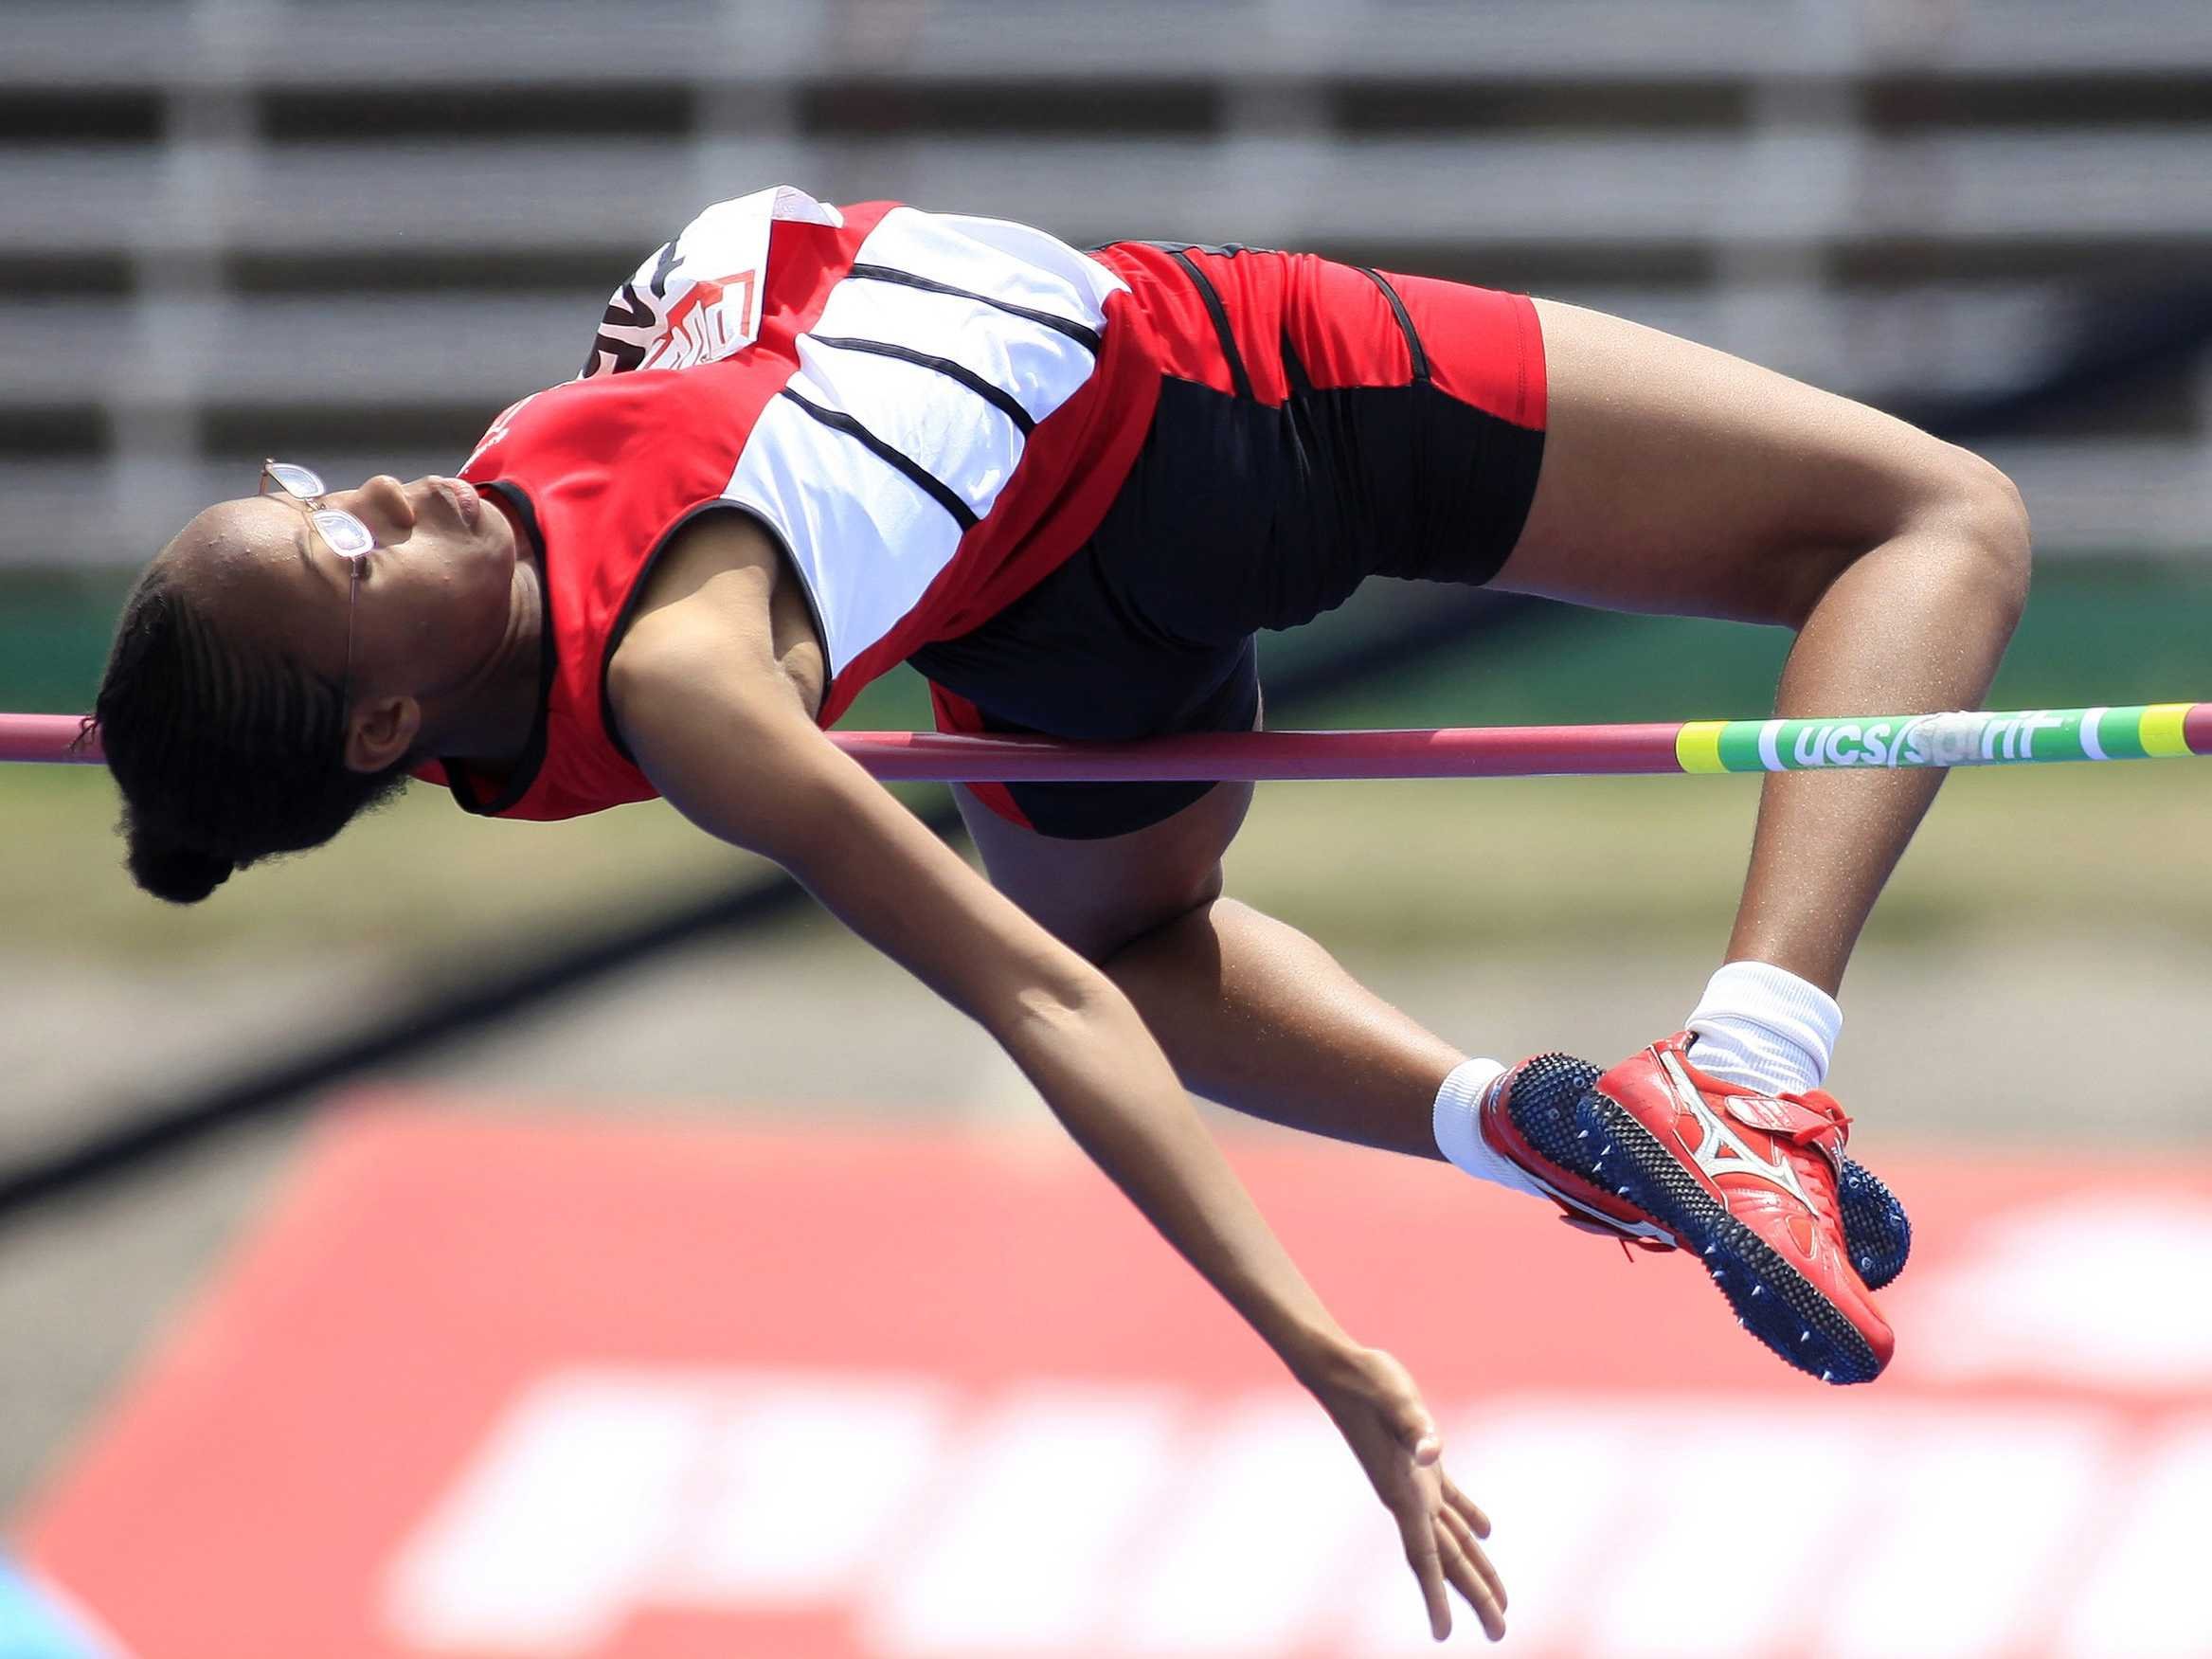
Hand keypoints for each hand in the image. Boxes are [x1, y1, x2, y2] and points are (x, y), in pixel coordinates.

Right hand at [1309, 1345, 1506, 1642]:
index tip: (1445, 1636)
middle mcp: (1409, 1497)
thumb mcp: (1397, 1402)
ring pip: (1451, 1537)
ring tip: (1498, 1599)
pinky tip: (1487, 1531)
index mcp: (1404, 1495)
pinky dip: (1469, 1518)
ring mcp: (1415, 1481)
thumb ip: (1416, 1428)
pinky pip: (1449, 1500)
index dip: (1436, 1598)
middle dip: (1474, 1595)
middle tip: (1500, 1632)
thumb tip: (1433, 1452)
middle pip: (1447, 1559)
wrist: (1341, 1368)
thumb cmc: (1368, 1385)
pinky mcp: (1420, 1460)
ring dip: (1474, 1567)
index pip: (1426, 1558)